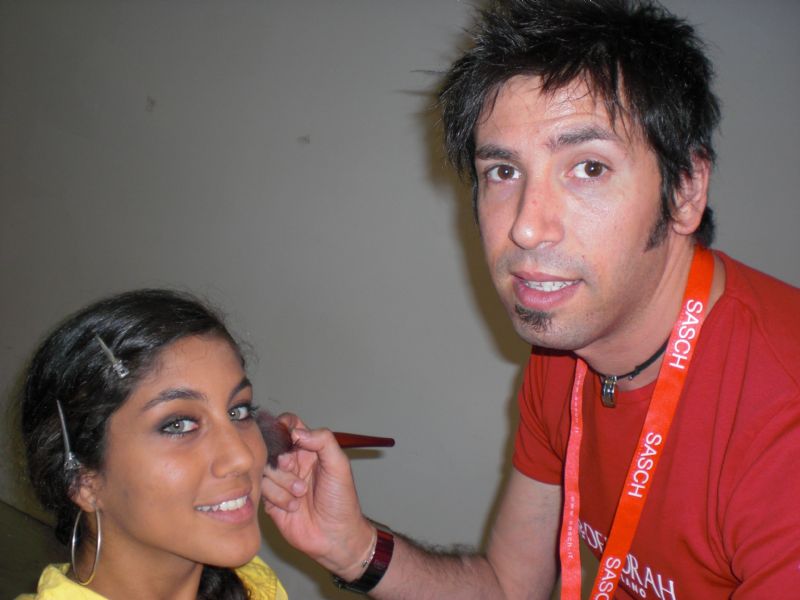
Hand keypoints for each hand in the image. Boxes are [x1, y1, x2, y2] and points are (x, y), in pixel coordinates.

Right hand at [261, 413, 374, 579]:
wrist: (335, 537)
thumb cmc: (341, 501)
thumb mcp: (339, 465)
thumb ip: (323, 441)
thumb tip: (296, 431)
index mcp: (309, 449)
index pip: (289, 425)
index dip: (284, 427)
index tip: (288, 438)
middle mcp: (292, 462)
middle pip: (272, 447)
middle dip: (282, 461)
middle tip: (294, 470)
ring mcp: (279, 480)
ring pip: (265, 469)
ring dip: (282, 482)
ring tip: (300, 495)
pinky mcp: (269, 499)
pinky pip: (262, 489)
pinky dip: (277, 497)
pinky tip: (292, 507)